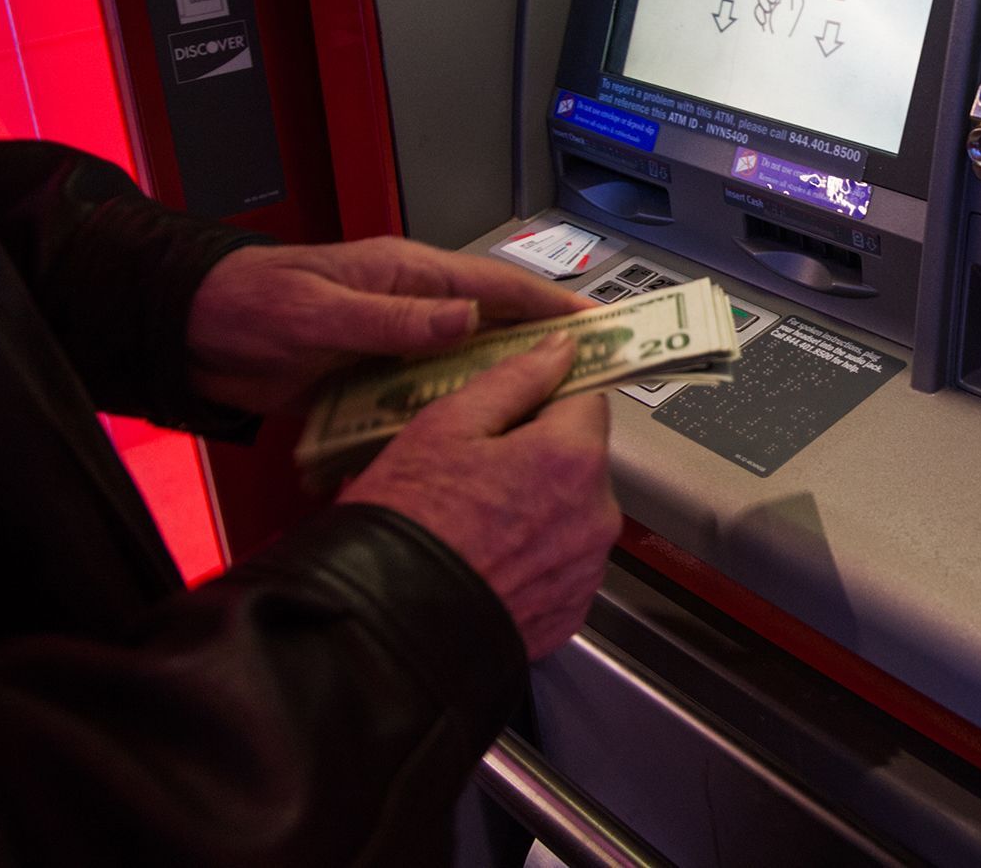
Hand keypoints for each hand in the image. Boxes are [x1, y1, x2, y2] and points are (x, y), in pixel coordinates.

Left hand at [188, 236, 592, 412]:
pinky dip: (445, 419)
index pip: (495, 286)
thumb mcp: (318, 311)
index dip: (550, 304)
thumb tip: (464, 318)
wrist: (186, 334)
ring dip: (495, 391)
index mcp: (405, 273)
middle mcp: (407, 306)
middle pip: (491, 327)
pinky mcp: (369, 379)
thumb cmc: (243, 304)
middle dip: (541, 350)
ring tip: (541, 422)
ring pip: (462, 367)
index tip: (597, 322)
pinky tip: (465, 447)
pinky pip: (422, 399)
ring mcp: (391, 343)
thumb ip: (391, 318)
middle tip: (589, 378)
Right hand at [343, 333, 621, 657]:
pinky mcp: (571, 609)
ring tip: (475, 520)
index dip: (545, 397)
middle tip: (474, 470)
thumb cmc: (406, 524)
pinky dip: (534, 556)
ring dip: (538, 508)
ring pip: (572, 512)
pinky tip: (487, 557)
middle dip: (538, 456)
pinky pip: (562, 563)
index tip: (516, 407)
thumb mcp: (445, 426)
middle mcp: (597, 514)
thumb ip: (514, 380)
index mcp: (573, 458)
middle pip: (580, 459)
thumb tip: (560, 349)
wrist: (383, 631)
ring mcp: (587, 568)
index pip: (586, 399)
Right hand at [755, 0, 803, 36]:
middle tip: (772, 3)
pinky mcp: (767, 12)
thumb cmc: (783, 26)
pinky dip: (760, 13)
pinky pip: (759, 5)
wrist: (771, 45)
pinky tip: (765, 20)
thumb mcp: (785, 3)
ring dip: (763, 5)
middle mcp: (785, 1)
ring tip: (768, 14)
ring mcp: (775, 7)